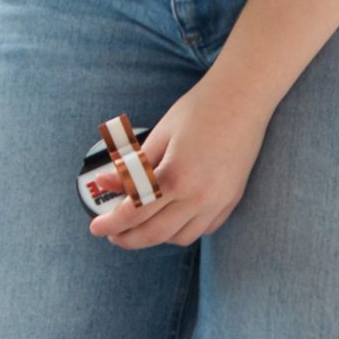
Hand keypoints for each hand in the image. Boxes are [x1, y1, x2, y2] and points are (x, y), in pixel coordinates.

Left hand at [88, 78, 273, 248]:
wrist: (242, 99)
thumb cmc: (197, 110)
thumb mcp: (158, 135)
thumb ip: (132, 167)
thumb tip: (105, 184)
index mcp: (175, 177)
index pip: (134, 213)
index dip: (111, 224)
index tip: (96, 228)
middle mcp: (198, 197)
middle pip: (155, 234)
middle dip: (128, 239)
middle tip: (112, 235)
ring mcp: (218, 202)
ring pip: (180, 238)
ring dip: (156, 237)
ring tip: (140, 225)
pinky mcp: (231, 201)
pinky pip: (203, 229)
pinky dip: (182, 230)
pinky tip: (170, 219)